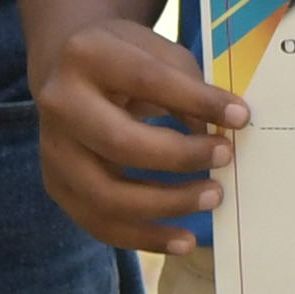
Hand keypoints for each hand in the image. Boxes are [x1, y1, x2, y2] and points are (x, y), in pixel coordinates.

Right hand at [39, 14, 242, 256]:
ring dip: (166, 205)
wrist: (66, 68)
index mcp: (87, 55)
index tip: (242, 117)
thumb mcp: (157, 54)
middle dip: (180, 156)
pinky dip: (144, 237)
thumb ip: (188, 87)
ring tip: (213, 197)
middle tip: (225, 158)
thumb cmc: (125, 59)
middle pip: (120, 143)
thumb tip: (221, 131)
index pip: (148, 80)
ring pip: (106, 195)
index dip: (198, 100)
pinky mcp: (56, 185)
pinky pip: (99, 223)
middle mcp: (59, 104)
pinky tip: (182, 240)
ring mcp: (52, 150)